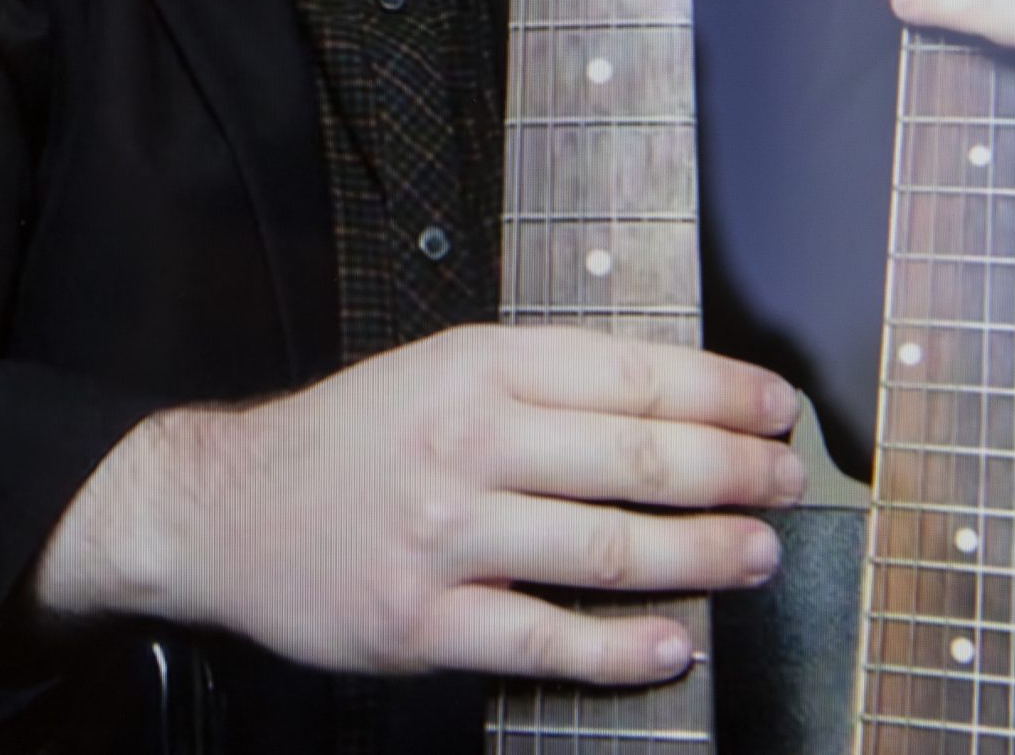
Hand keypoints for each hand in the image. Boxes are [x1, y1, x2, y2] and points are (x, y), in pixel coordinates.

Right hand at [34, 324, 801, 685]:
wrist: (225, 510)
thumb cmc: (346, 441)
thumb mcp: (435, 369)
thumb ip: (539, 381)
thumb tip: (671, 403)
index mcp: (474, 366)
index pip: (631, 372)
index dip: (723, 392)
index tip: (779, 410)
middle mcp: (466, 441)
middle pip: (638, 459)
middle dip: (736, 473)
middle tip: (789, 486)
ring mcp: (445, 536)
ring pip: (609, 549)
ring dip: (705, 556)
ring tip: (756, 556)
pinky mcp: (422, 621)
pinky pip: (547, 638)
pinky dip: (622, 648)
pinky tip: (672, 645)